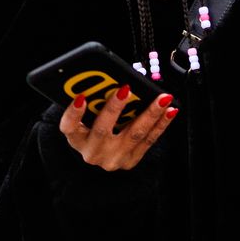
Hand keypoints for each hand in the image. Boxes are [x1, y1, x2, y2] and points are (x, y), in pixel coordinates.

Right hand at [59, 86, 177, 171]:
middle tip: (126, 89)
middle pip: (102, 130)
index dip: (73, 113)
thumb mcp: (86, 118)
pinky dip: (161, 124)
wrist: (103, 154)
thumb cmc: (94, 127)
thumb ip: (93, 102)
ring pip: (133, 135)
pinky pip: (148, 140)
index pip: (69, 127)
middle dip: (115, 108)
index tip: (81, 97)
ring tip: (162, 98)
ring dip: (150, 114)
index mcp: (76, 139)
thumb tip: (110, 79)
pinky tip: (170, 111)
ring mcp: (112, 159)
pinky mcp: (130, 161)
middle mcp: (92, 152)